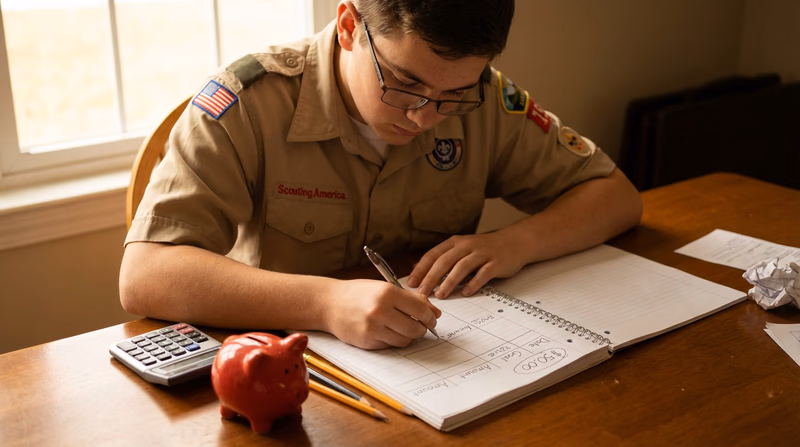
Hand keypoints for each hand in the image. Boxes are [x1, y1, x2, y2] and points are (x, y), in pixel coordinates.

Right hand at [321, 279, 441, 349]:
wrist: (329, 303)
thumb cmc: (359, 293)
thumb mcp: (385, 288)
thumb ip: (412, 299)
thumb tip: (435, 313)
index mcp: (388, 293)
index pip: (421, 310)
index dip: (430, 316)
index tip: (431, 318)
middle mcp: (380, 311)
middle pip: (416, 328)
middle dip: (421, 328)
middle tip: (419, 325)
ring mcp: (373, 328)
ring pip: (405, 340)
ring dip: (407, 335)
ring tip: (400, 326)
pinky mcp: (367, 342)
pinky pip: (391, 345)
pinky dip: (393, 339)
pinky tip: (385, 330)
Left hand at [407, 232, 525, 298]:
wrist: (515, 242)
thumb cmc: (484, 249)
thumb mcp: (462, 249)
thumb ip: (444, 259)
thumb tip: (420, 273)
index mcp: (456, 242)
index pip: (433, 254)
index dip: (421, 269)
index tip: (412, 283)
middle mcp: (467, 245)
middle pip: (445, 261)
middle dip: (432, 277)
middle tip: (423, 292)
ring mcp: (482, 253)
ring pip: (462, 267)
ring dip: (449, 282)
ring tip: (441, 295)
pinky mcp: (496, 263)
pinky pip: (482, 274)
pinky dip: (473, 284)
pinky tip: (465, 293)